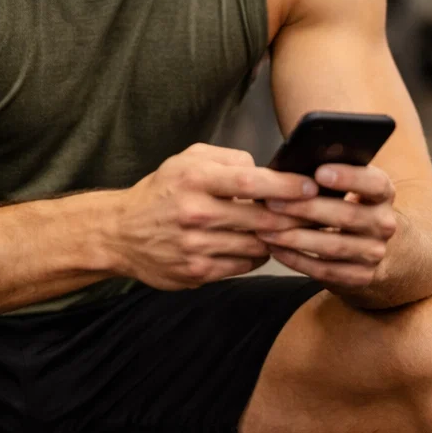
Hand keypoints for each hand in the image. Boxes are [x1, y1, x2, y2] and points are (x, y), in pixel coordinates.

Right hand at [112, 144, 314, 290]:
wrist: (120, 232)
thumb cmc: (162, 191)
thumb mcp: (187, 160)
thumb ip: (228, 159)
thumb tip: (264, 170)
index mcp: (195, 179)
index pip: (250, 182)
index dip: (286, 186)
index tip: (310, 186)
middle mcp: (195, 213)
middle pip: (260, 219)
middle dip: (291, 217)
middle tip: (311, 213)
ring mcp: (195, 247)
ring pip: (257, 246)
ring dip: (275, 238)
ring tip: (283, 228)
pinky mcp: (196, 273)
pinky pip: (243, 266)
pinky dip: (255, 255)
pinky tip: (255, 244)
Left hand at [257, 163, 397, 289]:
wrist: (367, 248)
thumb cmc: (344, 206)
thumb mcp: (347, 187)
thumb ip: (326, 176)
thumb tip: (292, 164)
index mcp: (383, 194)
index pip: (374, 183)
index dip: (349, 177)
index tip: (319, 172)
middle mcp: (384, 224)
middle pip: (347, 215)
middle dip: (306, 208)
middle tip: (272, 202)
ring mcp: (374, 253)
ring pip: (333, 246)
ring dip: (295, 237)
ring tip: (264, 229)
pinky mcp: (361, 277)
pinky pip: (325, 270)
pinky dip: (297, 260)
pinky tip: (276, 249)